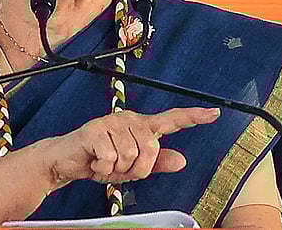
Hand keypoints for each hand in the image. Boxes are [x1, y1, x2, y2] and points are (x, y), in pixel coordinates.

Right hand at [44, 107, 219, 186]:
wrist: (67, 161)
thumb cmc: (100, 160)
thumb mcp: (132, 167)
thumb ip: (156, 163)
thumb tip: (182, 161)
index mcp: (140, 126)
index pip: (170, 120)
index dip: (193, 118)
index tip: (214, 113)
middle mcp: (128, 119)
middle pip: (151, 149)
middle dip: (137, 168)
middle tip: (119, 167)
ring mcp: (111, 122)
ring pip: (131, 156)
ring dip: (118, 169)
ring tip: (105, 162)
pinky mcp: (95, 130)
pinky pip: (111, 158)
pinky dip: (103, 168)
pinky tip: (95, 161)